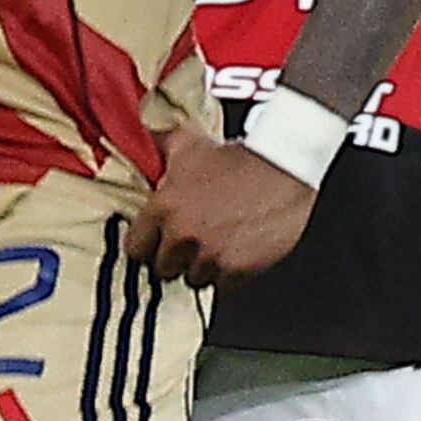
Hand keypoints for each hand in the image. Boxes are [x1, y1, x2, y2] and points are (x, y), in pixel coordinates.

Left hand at [123, 133, 312, 288]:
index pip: (135, 248)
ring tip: (216, 247)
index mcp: (163, 208)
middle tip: (189, 245)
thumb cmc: (239, 158)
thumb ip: (160, 144)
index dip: (147, 246)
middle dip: (175, 259)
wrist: (285, 167)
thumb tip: (144, 134)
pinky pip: (223, 286)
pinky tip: (235, 254)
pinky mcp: (238, 268)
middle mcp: (182, 234)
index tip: (155, 245)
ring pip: (194, 279)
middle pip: (164, 268)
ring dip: (203, 267)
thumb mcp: (190, 145)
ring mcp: (210, 254)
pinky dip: (228, 276)